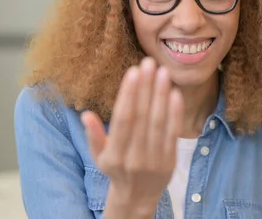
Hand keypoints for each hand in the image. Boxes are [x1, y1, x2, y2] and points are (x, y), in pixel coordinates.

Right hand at [81, 57, 183, 218]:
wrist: (138, 198)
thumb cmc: (116, 170)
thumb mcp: (99, 156)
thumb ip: (93, 135)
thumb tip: (86, 114)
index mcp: (114, 155)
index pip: (123, 119)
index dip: (128, 94)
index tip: (133, 72)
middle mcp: (134, 158)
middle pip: (142, 117)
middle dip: (146, 87)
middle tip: (149, 62)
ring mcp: (154, 160)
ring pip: (158, 122)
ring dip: (161, 95)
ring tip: (162, 72)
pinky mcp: (170, 161)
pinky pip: (173, 133)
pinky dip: (175, 113)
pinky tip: (174, 93)